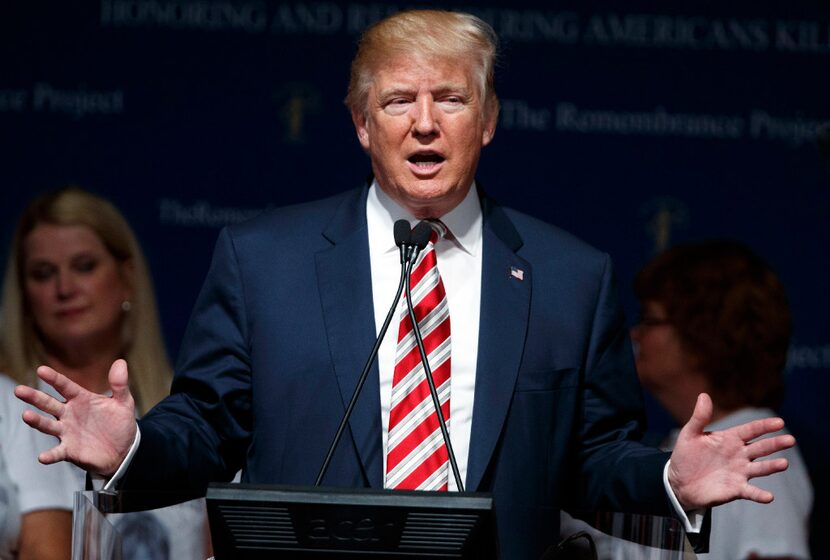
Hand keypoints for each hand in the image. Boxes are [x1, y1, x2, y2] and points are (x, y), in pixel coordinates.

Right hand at [14, 359, 137, 476]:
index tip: (41, 370)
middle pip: (49, 404)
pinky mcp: (69, 450)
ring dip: (37, 421)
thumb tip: (120, 362)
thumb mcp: (123, 402)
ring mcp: (67, 432)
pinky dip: (50, 455)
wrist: (122, 450)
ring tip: (26, 415)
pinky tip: (43, 457)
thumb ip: (120, 384)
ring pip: (48, 425)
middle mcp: (69, 414)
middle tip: (18, 390)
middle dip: (34, 397)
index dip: (54, 378)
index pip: (65, 386)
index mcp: (81, 399)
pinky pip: (57, 452)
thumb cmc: (119, 423)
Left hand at [667, 393, 794, 509]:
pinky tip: (769, 496)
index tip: (779, 422)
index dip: (764, 426)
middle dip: (775, 444)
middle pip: (761, 448)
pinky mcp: (736, 489)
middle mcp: (739, 455)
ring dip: (772, 466)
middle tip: (790, 440)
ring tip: (784, 463)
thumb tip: (704, 395)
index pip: (751, 430)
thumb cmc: (686, 455)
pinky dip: (760, 495)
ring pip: (760, 468)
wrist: (679, 481)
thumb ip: (699, 417)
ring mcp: (740, 472)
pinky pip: (751, 492)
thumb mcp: (690, 434)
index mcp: (730, 439)